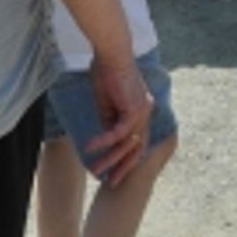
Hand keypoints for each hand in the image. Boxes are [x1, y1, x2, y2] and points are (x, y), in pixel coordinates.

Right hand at [84, 53, 152, 186]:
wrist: (111, 53)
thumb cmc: (106, 74)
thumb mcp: (106, 105)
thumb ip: (108, 122)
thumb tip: (104, 140)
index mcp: (141, 111)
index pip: (137, 142)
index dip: (126, 160)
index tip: (114, 174)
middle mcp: (146, 113)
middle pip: (137, 149)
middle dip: (124, 168)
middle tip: (111, 184)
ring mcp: (142, 111)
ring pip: (127, 144)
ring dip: (110, 159)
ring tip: (95, 169)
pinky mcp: (134, 108)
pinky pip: (118, 132)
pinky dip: (103, 142)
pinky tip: (90, 148)